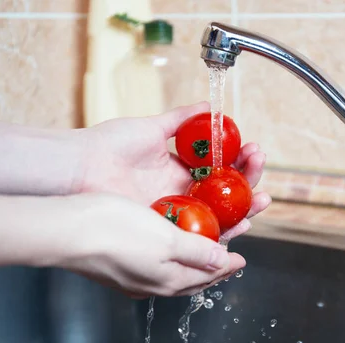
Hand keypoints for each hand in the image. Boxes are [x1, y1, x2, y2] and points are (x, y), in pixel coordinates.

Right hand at [60, 193, 244, 297]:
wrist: (66, 232)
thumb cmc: (116, 232)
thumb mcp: (167, 239)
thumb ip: (197, 252)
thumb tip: (221, 262)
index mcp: (170, 280)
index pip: (209, 275)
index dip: (228, 266)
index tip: (241, 259)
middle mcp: (153, 285)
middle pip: (193, 279)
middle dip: (213, 268)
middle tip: (228, 258)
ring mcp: (134, 278)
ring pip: (173, 274)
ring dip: (192, 264)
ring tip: (202, 253)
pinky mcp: (118, 267)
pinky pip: (155, 267)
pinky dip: (171, 260)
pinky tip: (167, 250)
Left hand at [79, 102, 270, 238]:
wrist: (81, 167)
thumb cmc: (109, 146)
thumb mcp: (153, 127)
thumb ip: (183, 119)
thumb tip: (210, 106)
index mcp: (182, 170)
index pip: (222, 167)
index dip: (241, 160)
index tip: (254, 148)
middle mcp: (185, 193)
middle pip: (228, 192)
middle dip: (250, 180)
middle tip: (260, 164)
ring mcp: (179, 212)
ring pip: (222, 215)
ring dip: (247, 206)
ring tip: (263, 196)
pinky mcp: (169, 229)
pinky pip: (203, 235)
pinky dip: (227, 230)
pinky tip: (243, 220)